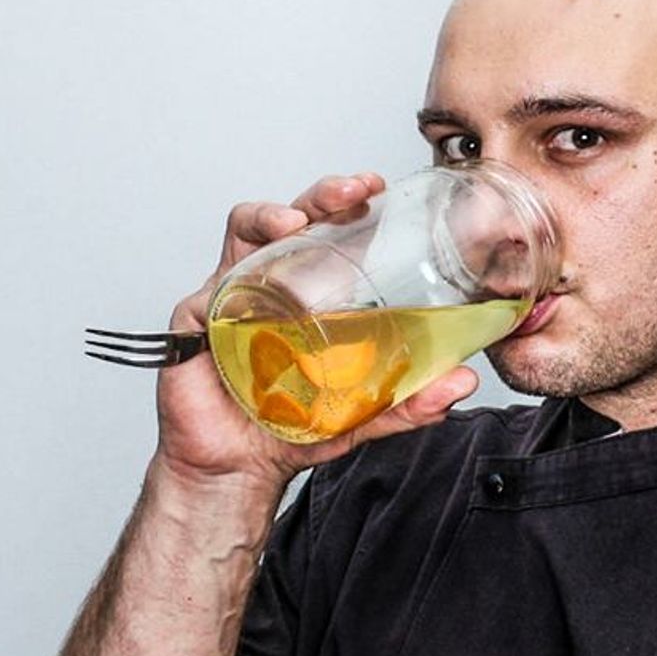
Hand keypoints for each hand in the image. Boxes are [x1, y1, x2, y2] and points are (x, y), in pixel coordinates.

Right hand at [153, 172, 478, 491]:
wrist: (239, 468)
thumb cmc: (290, 429)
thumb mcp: (361, 415)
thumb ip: (409, 400)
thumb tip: (462, 381)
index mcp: (307, 291)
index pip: (328, 231)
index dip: (349, 202)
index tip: (379, 187)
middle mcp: (268, 282)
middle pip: (291, 218)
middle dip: (320, 195)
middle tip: (353, 192)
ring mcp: (229, 297)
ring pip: (243, 234)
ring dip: (268, 217)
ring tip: (294, 223)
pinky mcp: (195, 324)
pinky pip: (205, 295)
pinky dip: (223, 288)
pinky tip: (239, 293)